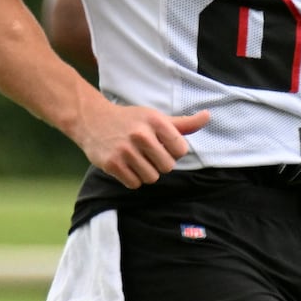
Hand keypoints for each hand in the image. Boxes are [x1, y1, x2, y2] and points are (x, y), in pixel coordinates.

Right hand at [75, 102, 209, 188]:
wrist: (92, 120)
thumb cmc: (130, 120)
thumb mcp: (156, 117)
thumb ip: (183, 123)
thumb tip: (208, 116)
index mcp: (155, 121)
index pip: (180, 149)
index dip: (174, 151)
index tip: (163, 145)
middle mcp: (141, 135)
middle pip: (167, 167)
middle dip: (160, 163)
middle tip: (148, 153)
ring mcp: (125, 150)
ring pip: (152, 177)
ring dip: (147, 172)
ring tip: (137, 159)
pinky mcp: (112, 164)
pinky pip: (135, 184)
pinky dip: (133, 178)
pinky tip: (126, 165)